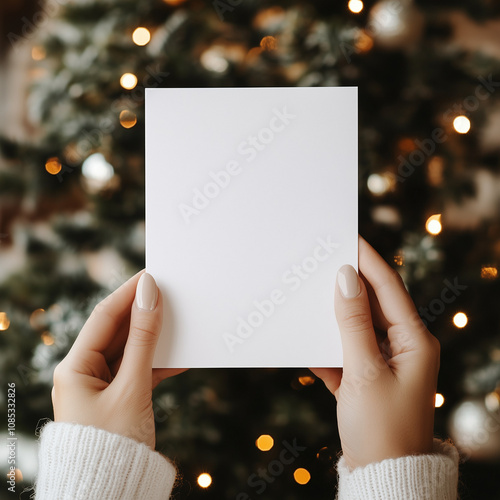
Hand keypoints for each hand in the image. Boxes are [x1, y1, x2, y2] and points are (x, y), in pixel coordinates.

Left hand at [51, 271, 184, 448]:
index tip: (152, 276)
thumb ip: (143, 339)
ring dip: (155, 337)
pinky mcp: (120, 397)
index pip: (104, 317)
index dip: (128, 294)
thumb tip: (150, 295)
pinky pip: (141, 369)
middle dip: (143, 312)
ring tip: (178, 318)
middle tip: (169, 292)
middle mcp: (85, 373)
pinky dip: (160, 362)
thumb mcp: (132, 386)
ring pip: (132, 349)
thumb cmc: (112, 444)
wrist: (111, 492)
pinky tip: (181, 354)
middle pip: (118, 331)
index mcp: (75, 367)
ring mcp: (103, 385)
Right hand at [311, 236, 438, 468]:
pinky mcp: (365, 378)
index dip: (368, 261)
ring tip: (310, 294)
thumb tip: (346, 278)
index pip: (389, 288)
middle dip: (348, 283)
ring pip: (355, 327)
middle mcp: (402, 348)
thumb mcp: (363, 370)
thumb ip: (352, 323)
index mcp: (414, 342)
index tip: (348, 238)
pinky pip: (344, 351)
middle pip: (372, 305)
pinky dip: (327, 346)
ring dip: (334, 314)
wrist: (382, 477)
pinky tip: (307, 340)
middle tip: (324, 260)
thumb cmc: (380, 428)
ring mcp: (383, 363)